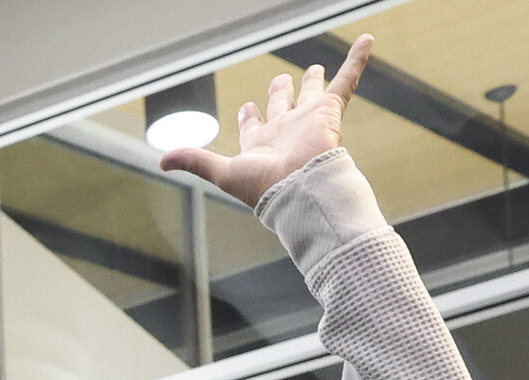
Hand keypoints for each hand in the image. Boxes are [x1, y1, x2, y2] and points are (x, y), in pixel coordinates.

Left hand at [157, 35, 372, 204]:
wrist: (301, 190)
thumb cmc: (264, 187)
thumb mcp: (222, 172)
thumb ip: (194, 161)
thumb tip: (161, 161)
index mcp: (261, 145)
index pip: (253, 126)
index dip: (250, 117)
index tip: (247, 108)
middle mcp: (286, 131)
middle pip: (284, 106)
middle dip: (281, 93)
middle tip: (282, 81)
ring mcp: (310, 121)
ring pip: (314, 93)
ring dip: (315, 81)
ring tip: (318, 68)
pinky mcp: (330, 112)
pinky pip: (347, 80)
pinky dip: (357, 60)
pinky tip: (366, 41)